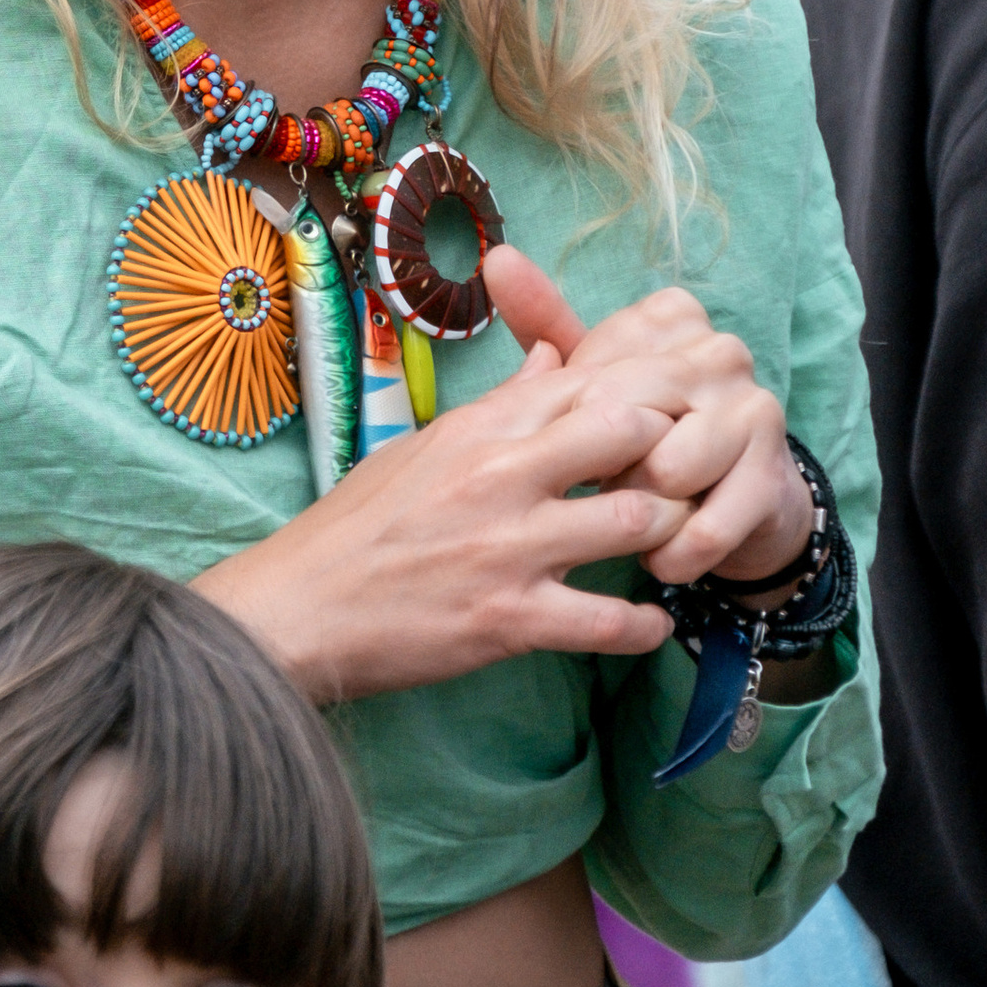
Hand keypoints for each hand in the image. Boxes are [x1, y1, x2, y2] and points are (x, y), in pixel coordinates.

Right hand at [194, 345, 682, 701]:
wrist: (300, 608)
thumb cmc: (358, 527)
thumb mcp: (423, 447)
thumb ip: (498, 406)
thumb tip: (553, 359)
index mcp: (478, 429)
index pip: (589, 380)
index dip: (646, 391)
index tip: (670, 413)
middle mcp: (500, 478)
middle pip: (630, 433)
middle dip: (672, 450)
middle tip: (686, 476)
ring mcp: (508, 549)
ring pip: (634, 521)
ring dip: (669, 536)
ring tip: (674, 549)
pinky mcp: (508, 619)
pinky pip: (607, 622)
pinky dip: (644, 628)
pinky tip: (651, 625)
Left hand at [484, 247, 810, 590]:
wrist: (736, 507)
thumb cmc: (648, 437)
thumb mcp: (591, 381)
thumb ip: (545, 322)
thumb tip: (499, 259)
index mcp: (671, 317)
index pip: (592, 379)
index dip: (576, 432)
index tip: (587, 445)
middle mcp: (718, 350)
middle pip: (622, 422)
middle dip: (606, 473)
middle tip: (611, 489)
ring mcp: (753, 407)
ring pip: (663, 473)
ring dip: (642, 516)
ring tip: (646, 516)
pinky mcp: (772, 473)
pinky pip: (700, 528)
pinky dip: (674, 554)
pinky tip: (669, 555)